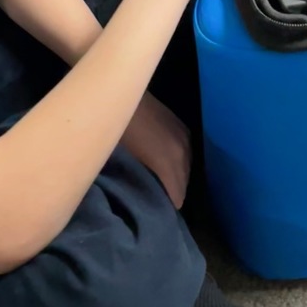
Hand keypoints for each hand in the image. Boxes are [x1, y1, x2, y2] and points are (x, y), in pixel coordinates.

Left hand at [123, 94, 191, 208]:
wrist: (121, 90)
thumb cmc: (119, 127)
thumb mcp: (122, 156)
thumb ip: (136, 176)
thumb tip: (136, 193)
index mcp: (168, 160)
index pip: (177, 191)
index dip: (173, 204)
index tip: (165, 216)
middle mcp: (181, 149)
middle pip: (185, 178)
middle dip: (178, 191)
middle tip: (167, 204)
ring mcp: (182, 134)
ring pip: (188, 163)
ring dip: (181, 176)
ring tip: (171, 188)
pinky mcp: (179, 124)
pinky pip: (187, 149)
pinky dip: (182, 161)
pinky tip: (174, 165)